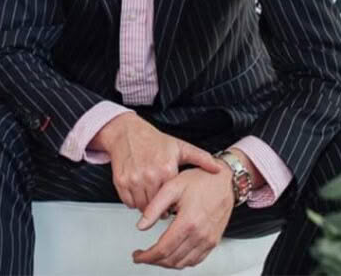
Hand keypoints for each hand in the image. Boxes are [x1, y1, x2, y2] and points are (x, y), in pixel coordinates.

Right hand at [90, 114, 220, 211]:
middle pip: (158, 206)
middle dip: (161, 207)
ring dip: (147, 206)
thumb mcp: (180, 147)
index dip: (175, 202)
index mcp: (166, 168)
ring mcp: (134, 180)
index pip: (174, 199)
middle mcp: (149, 175)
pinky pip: (129, 203)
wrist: (126, 132)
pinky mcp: (121, 182)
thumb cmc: (153, 140)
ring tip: (152, 195)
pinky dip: (134, 201)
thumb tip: (219, 169)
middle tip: (163, 200)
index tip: (175, 199)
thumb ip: (201, 159)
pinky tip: (140, 191)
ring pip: (142, 207)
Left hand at [132, 166, 234, 268]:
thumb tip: (141, 225)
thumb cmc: (200, 180)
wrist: (224, 181)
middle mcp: (200, 234)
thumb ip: (154, 207)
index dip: (147, 256)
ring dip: (166, 263)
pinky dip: (181, 262)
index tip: (138, 255)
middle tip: (142, 256)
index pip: (163, 249)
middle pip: (172, 259)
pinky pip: (196, 260)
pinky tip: (173, 256)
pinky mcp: (213, 241)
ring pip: (183, 263)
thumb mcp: (172, 187)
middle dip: (153, 261)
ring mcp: (208, 240)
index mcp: (188, 222)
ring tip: (155, 256)